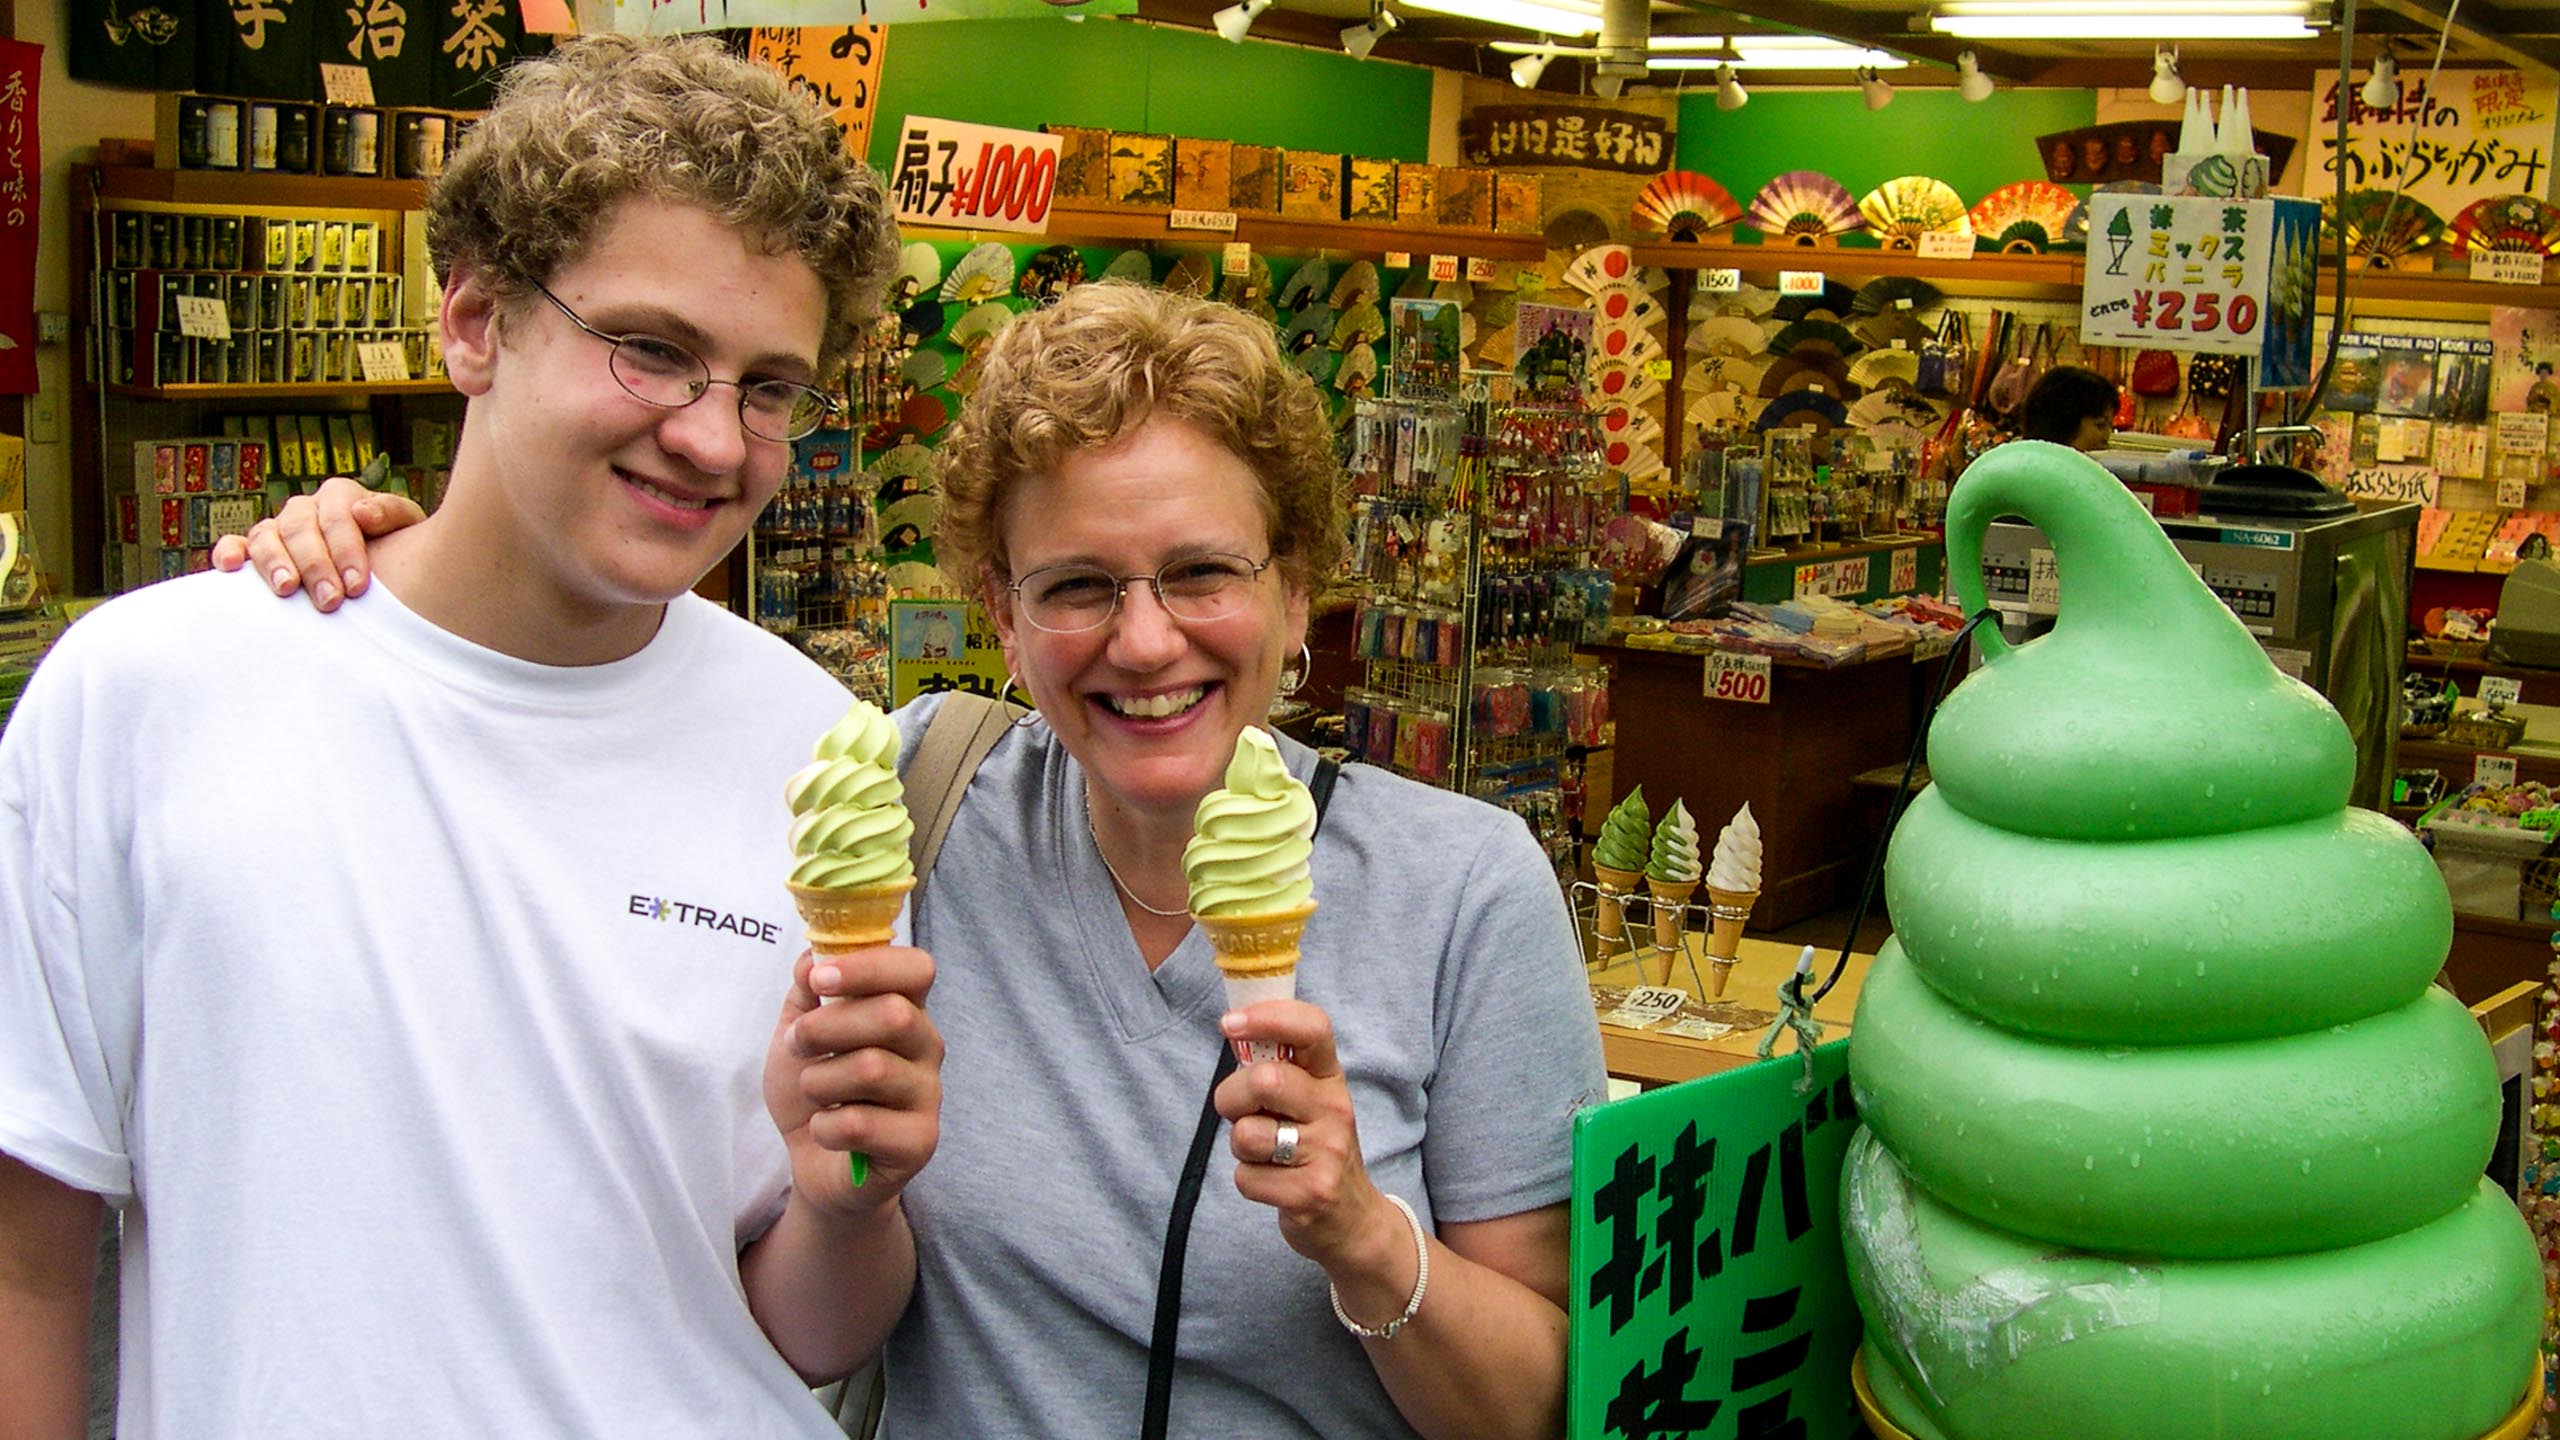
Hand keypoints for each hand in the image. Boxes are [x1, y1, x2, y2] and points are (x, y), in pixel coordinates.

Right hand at [209, 475, 424, 609]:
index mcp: (340, 497)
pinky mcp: (256, 552)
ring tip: (287, 589)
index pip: (336, 514)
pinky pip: (235, 545)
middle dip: (315, 564)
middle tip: (331, 601)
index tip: (358, 586)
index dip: (346, 548)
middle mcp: (305, 510)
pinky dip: (227, 552)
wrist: (390, 573)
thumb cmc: (400, 550)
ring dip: (274, 561)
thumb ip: (391, 515)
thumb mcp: (407, 529)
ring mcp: (278, 530)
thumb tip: (362, 512)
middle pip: (299, 527)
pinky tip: (230, 568)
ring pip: (264, 534)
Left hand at [763, 948, 941, 1217]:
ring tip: (813, 1092)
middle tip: (798, 1044)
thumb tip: (811, 955)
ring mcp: (928, 1096)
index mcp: (905, 1010)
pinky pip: (861, 1124)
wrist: (815, 1164)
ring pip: (872, 1069)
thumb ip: (806, 991)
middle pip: (894, 1014)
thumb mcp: (797, 1033)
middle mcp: (927, 1047)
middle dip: (826, 1027)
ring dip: (819, 1080)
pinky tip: (826, 1131)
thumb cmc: (816, 1091)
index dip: (869, 966)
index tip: (819, 978)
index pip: (917, 968)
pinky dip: (824, 1127)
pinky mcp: (920, 1142)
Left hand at [1215, 999, 1396, 1270]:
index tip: (1229, 1023)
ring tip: (1264, 1154)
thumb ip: (1278, 1067)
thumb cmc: (1314, 1147)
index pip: (1311, 1028)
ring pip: (1247, 1134)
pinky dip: (1248, 1182)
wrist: (1353, 1220)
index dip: (1267, 1017)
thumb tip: (1233, 1028)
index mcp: (1330, 1077)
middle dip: (1231, 1097)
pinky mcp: (1310, 1193)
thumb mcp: (1309, 1100)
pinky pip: (1246, 1178)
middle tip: (1238, 1112)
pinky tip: (1274, 1184)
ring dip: (1240, 1146)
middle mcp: (1335, 1109)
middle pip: (1265, 1080)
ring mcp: (1326, 1152)